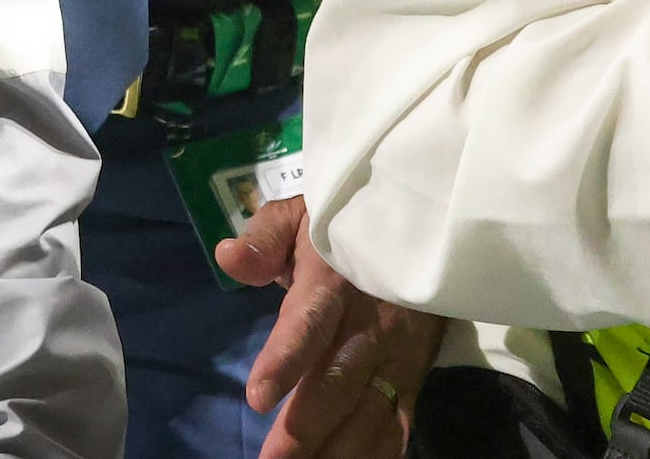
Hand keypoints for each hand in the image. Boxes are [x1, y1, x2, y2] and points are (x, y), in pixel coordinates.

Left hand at [218, 196, 444, 458]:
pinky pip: (399, 421)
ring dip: (338, 449)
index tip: (257, 398)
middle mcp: (369, 327)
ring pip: (369, 412)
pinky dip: (380, 451)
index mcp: (332, 284)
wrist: (420, 227)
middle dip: (305, 429)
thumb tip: (229, 257)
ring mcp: (397, 356)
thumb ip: (263, 238)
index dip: (284, 362)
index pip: (307, 326)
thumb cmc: (339, 225)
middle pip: (336, 384)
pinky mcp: (415, 374)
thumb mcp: (297, 215)